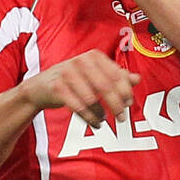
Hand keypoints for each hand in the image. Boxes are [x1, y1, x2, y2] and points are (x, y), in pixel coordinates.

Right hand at [23, 50, 139, 127]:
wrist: (41, 86)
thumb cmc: (73, 79)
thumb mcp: (95, 74)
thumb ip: (117, 75)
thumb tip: (137, 79)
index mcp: (94, 56)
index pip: (116, 74)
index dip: (125, 90)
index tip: (129, 103)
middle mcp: (81, 61)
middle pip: (105, 87)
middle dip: (116, 104)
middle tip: (122, 117)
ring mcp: (67, 73)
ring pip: (91, 99)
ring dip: (100, 113)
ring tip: (104, 120)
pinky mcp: (57, 88)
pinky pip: (77, 107)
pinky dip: (89, 118)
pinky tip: (95, 123)